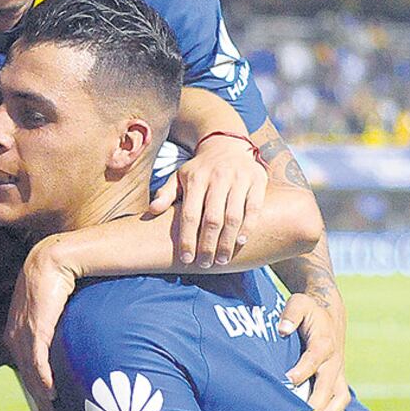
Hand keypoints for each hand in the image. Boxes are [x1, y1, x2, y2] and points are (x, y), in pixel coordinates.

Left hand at [3, 235, 80, 410]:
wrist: (55, 256)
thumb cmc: (57, 280)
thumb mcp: (50, 308)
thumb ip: (52, 328)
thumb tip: (69, 344)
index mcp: (16, 329)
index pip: (23, 366)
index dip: (35, 389)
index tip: (48, 409)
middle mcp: (15, 332)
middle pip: (25, 374)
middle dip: (40, 402)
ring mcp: (23, 329)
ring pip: (30, 370)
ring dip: (43, 396)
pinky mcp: (35, 325)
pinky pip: (38, 357)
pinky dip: (43, 376)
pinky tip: (51, 392)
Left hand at [150, 135, 266, 268]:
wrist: (227, 146)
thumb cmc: (200, 169)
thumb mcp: (179, 177)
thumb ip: (166, 194)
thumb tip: (152, 210)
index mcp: (196, 179)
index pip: (190, 214)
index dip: (187, 238)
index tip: (186, 259)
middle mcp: (218, 178)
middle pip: (212, 219)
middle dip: (208, 245)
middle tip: (205, 264)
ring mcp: (239, 179)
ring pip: (233, 216)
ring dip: (227, 241)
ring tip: (221, 260)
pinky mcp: (257, 181)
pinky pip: (253, 208)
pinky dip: (248, 227)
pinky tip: (240, 242)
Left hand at [280, 292, 349, 410]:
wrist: (330, 313)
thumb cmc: (309, 309)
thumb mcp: (299, 303)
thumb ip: (291, 315)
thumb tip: (282, 328)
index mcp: (323, 343)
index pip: (314, 358)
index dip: (303, 370)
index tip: (289, 380)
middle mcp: (334, 362)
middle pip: (328, 386)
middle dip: (316, 402)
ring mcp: (338, 374)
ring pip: (338, 399)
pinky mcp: (337, 382)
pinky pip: (341, 404)